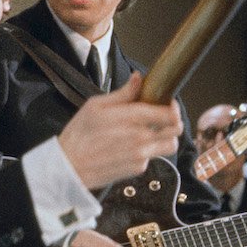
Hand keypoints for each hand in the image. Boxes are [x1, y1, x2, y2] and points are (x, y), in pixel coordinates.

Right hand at [58, 72, 181, 189]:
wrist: (70, 166)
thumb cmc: (79, 135)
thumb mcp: (95, 105)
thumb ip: (122, 93)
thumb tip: (138, 78)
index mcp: (131, 118)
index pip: (170, 113)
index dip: (173, 106)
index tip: (167, 102)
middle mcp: (141, 138)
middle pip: (176, 129)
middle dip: (172, 122)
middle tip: (162, 117)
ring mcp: (142, 155)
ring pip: (170, 145)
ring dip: (165, 138)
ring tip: (150, 133)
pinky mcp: (138, 168)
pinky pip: (153, 157)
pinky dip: (146, 151)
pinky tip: (129, 147)